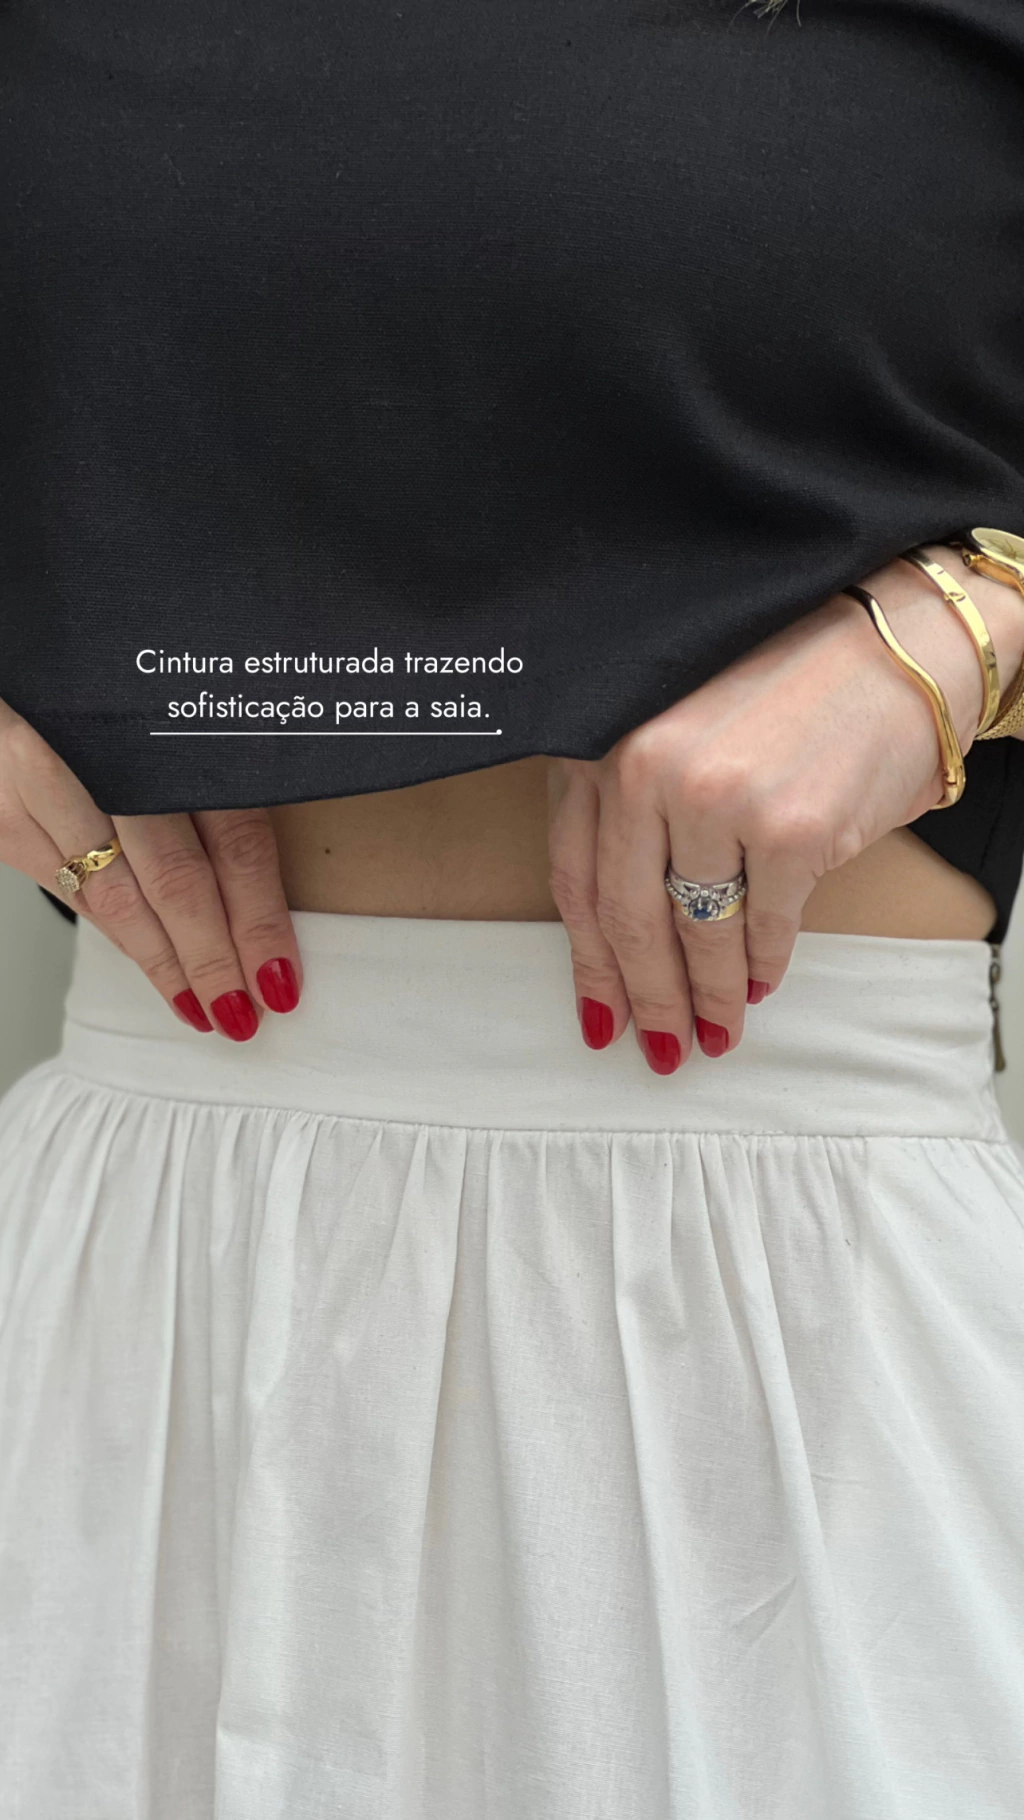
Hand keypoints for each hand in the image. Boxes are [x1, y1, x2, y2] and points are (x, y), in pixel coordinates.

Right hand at [0, 699, 301, 1038]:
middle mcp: (106, 750)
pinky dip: (113, 933)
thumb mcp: (186, 713)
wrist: (26, 666)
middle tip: (244, 1014)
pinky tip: (147, 962)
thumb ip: (224, 774)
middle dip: (213, 958)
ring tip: (203, 1010)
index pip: (232, 837)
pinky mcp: (3, 813)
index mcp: (170, 724)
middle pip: (174, 878)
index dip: (260, 917)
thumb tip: (269, 880)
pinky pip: (67, 889)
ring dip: (163, 963)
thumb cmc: (116, 689)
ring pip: (113, 898)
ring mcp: (42, 780)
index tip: (281, 978)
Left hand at [546, 546, 1023, 1073]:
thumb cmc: (788, 678)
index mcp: (606, 739)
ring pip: (694, 932)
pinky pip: (762, 926)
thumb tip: (619, 928)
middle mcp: (646, 767)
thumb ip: (631, 802)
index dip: (589, 959)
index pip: (575, 875)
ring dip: (705, 996)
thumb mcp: (675, 720)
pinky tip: (758, 985)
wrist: (895, 643)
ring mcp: (715, 798)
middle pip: (627, 917)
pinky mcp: (787, 829)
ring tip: (714, 1031)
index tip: (601, 1009)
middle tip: (658, 1044)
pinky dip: (760, 966)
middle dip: (645, 996)